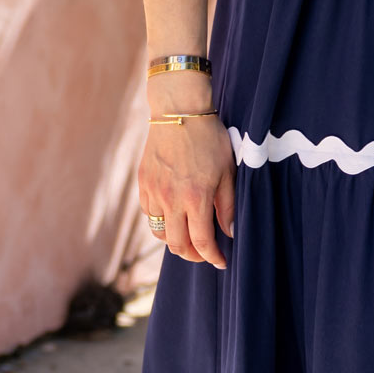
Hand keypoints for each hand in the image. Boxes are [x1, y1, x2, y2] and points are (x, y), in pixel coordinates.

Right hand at [139, 114, 235, 268]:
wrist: (179, 111)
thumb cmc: (209, 139)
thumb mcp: (228, 171)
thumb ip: (228, 205)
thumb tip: (230, 232)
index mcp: (195, 198)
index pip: (201, 242)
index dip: (212, 257)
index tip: (221, 262)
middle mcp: (171, 199)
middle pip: (177, 244)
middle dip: (193, 255)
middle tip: (205, 253)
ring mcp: (154, 192)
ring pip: (159, 232)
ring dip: (175, 241)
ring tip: (189, 237)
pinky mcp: (143, 183)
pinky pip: (149, 214)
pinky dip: (161, 222)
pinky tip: (173, 216)